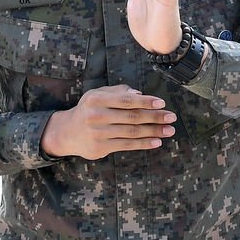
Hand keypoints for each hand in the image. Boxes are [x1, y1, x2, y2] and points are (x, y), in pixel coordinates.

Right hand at [40, 85, 176, 159]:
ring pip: (132, 132)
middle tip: (172, 117)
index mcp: (97, 99)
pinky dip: (144, 144)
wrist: (67, 132)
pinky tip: (156, 142)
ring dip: (154, 131)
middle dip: (155, 117)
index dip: (145, 102)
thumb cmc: (89, 109)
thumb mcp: (98, 94)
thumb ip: (118, 91)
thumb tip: (139, 94)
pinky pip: (127, 145)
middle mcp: (97, 115)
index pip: (126, 100)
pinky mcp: (101, 148)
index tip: (161, 103)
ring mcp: (98, 133)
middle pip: (132, 117)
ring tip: (169, 130)